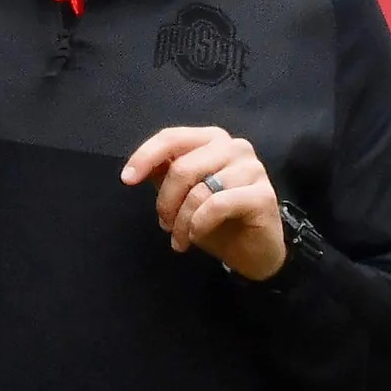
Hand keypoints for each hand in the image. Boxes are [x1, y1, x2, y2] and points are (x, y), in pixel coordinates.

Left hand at [120, 126, 286, 280]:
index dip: (145, 156)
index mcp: (213, 140)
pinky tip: (197, 237)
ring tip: (180, 239)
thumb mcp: (183, 195)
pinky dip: (199, 225)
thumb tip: (138, 166)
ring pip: (199, 190)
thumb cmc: (217, 220)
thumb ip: (164, 174)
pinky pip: (217, 206)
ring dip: (182, 221)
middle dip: (166, 203)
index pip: (172, 138)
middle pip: (182, 168)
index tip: (127, 179)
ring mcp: (252, 168)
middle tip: (165, 226)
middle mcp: (235, 147)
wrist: (253, 252)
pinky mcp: (262, 195)